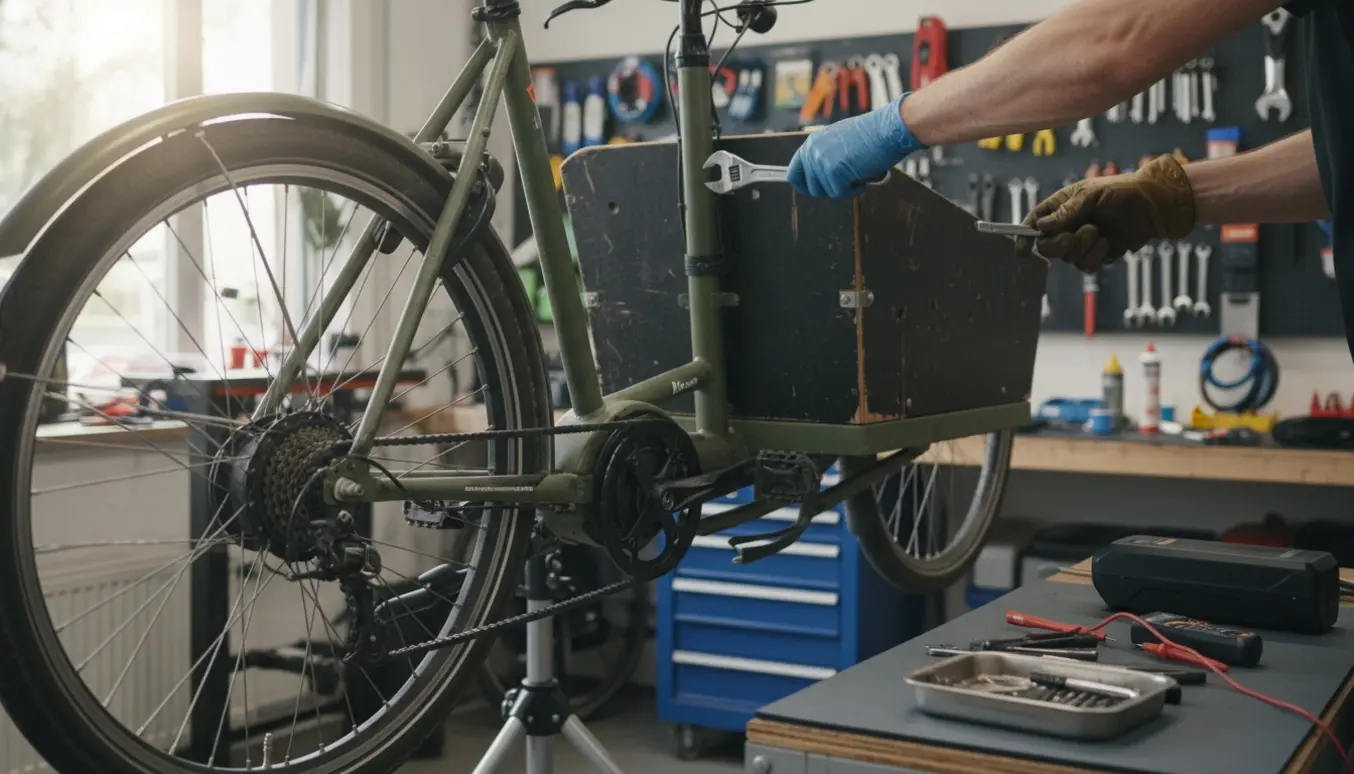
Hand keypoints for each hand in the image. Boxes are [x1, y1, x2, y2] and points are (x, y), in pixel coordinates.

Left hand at [787, 95, 925, 198]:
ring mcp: (822, 161)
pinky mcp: (834, 171)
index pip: (794, 173)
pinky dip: (854, 190)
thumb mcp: (840, 141)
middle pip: (811, 188)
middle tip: (849, 181)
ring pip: (827, 192)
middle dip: (831, 189)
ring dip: (845, 188)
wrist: (888, 128)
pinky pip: (840, 193)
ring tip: (859, 173)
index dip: (804, 186)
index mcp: (812, 143)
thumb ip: (826, 156)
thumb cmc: (872, 135)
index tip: (817, 191)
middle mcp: (813, 151)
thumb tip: (820, 178)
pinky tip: (864, 177)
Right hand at [1018, 154, 1196, 271]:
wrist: (1155, 206)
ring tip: (1101, 234)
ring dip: (1084, 248)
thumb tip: (1040, 227)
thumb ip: (1067, 211)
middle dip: (1063, 244)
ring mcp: (1081, 241)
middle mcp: (1068, 225)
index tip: (1023, 250)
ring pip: (1067, 258)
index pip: (1034, 222)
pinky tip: (1109, 245)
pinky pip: (1086, 266)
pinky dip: (1097, 257)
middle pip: (1047, 246)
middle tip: (1085, 232)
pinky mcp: (1097, 255)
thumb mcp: (1092, 194)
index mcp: (1061, 206)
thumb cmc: (1124, 191)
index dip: (1024, 236)